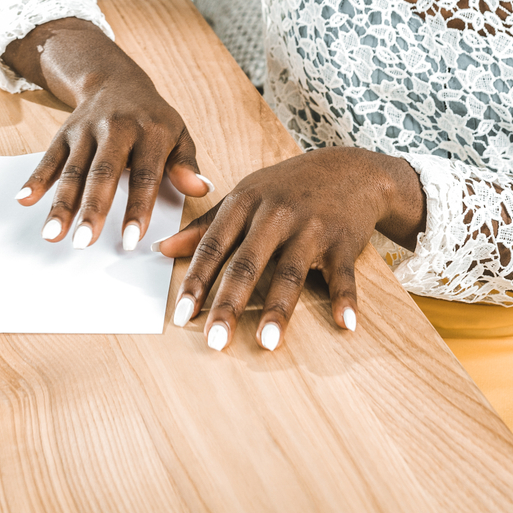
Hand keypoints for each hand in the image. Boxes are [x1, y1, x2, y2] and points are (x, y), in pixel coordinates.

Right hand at [2, 19, 211, 250]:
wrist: (116, 79)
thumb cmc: (152, 118)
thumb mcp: (178, 134)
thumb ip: (186, 164)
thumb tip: (201, 189)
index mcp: (150, 132)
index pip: (145, 176)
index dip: (138, 208)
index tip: (133, 240)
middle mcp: (116, 129)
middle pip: (102, 174)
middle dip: (92, 209)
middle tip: (84, 243)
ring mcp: (86, 131)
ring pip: (73, 170)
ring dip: (61, 203)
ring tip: (52, 234)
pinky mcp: (65, 133)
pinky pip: (49, 158)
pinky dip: (36, 178)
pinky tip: (24, 200)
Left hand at [155, 147, 424, 353]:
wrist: (349, 169)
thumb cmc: (288, 187)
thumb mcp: (245, 196)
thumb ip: (205, 226)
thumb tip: (163, 249)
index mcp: (245, 203)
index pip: (214, 246)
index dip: (196, 281)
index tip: (181, 315)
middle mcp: (276, 214)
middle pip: (248, 264)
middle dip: (229, 303)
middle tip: (214, 340)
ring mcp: (311, 227)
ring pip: (291, 272)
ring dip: (278, 309)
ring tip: (265, 343)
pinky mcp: (343, 241)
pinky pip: (343, 274)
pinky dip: (345, 298)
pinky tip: (344, 324)